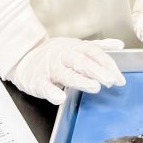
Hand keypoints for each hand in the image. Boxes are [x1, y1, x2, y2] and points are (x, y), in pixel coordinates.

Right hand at [8, 36, 125, 104]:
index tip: (119, 78)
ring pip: (66, 74)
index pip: (94, 53)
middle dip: (97, 71)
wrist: (24, 58)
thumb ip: (97, 47)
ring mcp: (50, 68)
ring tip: (94, 87)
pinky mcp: (38, 81)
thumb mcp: (76, 46)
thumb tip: (119, 45)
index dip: (107, 65)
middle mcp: (63, 55)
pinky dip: (52, 92)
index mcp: (74, 47)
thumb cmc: (54, 54)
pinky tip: (60, 98)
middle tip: (110, 81)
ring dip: (81, 80)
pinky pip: (45, 86)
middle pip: (82, 62)